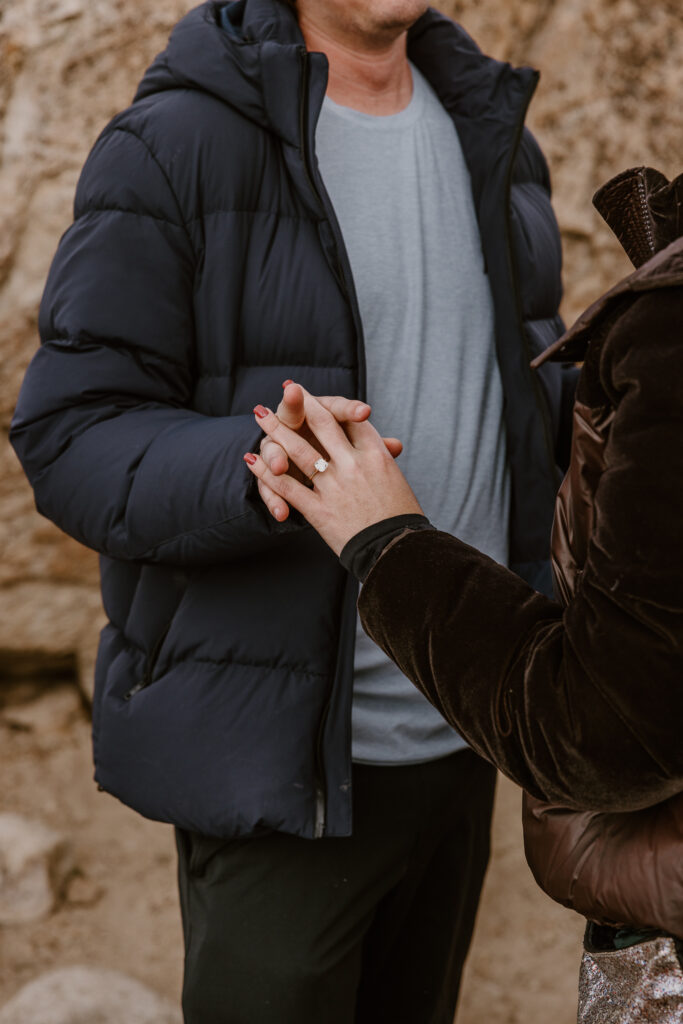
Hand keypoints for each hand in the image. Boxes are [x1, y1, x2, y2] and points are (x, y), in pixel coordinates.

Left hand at [245, 386, 422, 554]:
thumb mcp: (396, 481)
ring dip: (276, 429)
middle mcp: (354, 464)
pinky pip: (287, 486)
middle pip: (323, 424)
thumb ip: (384, 459)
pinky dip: (266, 473)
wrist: (398, 550)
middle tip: (286, 390)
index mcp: (376, 455)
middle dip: (301, 404)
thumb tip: (389, 446)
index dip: (333, 403)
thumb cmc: (401, 517)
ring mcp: (334, 485)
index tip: (318, 394)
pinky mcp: (319, 509)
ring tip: (260, 414)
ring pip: (299, 449)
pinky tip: (252, 460)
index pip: (352, 420)